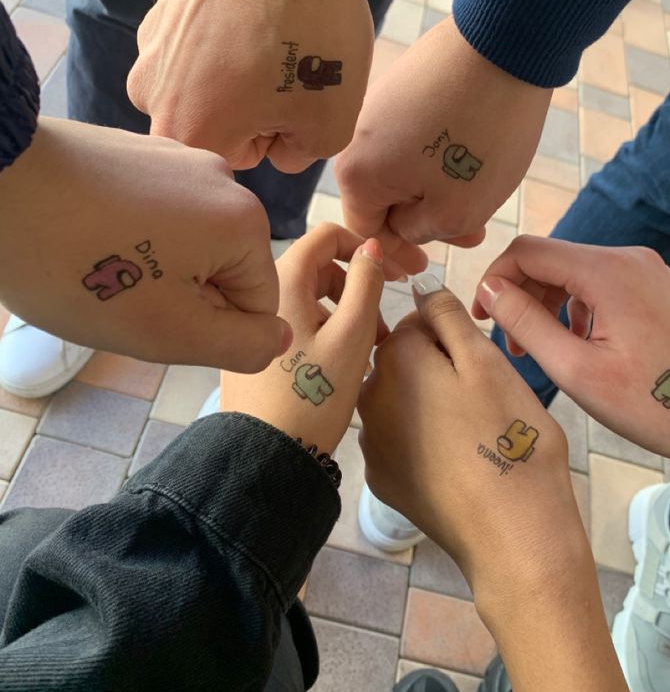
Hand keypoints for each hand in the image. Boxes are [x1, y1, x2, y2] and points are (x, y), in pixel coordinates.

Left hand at [0, 118, 289, 371]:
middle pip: (222, 271)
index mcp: (245, 220)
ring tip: (96, 264)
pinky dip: (129, 235)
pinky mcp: (139, 151)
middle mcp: (225, 178)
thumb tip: (280, 339)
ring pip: (186, 244)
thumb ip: (240, 346)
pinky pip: (155, 212)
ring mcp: (179, 158)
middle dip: (179, 296)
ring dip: (152, 268)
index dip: (205, 330)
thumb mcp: (169, 331)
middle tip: (119, 296)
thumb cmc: (79, 268)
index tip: (149, 315)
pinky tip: (86, 236)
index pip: (257, 308)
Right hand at [128, 0, 372, 172]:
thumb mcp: (331, 124)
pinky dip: (225, 32)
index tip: (297, 92)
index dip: (279, 130)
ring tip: (275, 31)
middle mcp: (151, 96)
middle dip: (254, 103)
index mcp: (187, 134)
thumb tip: (280, 148)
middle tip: (290, 63)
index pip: (240, 158)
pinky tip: (255, 6)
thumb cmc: (311, 32)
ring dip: (237, 68)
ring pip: (204, 81)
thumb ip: (300, 158)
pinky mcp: (159, 6)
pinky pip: (196, 41)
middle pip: (215, 121)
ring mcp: (149, 45)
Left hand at [221, 223, 392, 453]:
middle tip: (383, 329)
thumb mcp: (353, 334)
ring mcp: (254, 323)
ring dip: (344, 314)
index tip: (395, 274)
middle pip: (321, 270)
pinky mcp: (252, 350)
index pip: (328, 236)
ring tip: (366, 352)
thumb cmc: (314, 394)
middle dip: (358, 289)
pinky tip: (339, 365)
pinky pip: (295, 324)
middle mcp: (262, 293)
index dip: (366, 248)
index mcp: (283, 279)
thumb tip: (371, 246)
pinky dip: (324, 332)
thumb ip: (367, 282)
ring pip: (310, 300)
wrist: (264, 455)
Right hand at [335, 16, 550, 258]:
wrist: (503, 40)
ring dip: (437, 189)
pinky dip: (440, 155)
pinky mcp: (404, 84)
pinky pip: (414, 135)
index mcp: (356, 176)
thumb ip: (422, 233)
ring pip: (402, 168)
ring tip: (482, 196)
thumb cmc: (482, 134)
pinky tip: (476, 155)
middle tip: (469, 235)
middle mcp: (355, 139)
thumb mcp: (457, 211)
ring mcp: (378, 107)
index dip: (398, 256)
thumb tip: (408, 227)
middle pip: (384, 199)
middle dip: (424, 222)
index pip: (367, 232)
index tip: (426, 267)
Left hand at [358, 275, 579, 595]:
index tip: (481, 367)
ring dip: (428, 404)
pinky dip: (421, 442)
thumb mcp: (488, 363)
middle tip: (482, 403)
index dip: (455, 339)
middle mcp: (369, 395)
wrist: (512, 537)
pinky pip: (399, 441)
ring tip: (471, 433)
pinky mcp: (381, 480)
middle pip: (405, 361)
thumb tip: (418, 286)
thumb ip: (447, 317)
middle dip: (438, 370)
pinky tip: (454, 463)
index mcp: (396, 359)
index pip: (417, 321)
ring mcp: (371, 442)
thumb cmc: (509, 439)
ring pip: (401, 401)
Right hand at [474, 236, 669, 487]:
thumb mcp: (575, 370)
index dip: (494, 279)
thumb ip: (525, 322)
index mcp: (608, 272)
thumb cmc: (653, 406)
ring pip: (571, 272)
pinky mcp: (652, 286)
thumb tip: (489, 289)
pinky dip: (574, 308)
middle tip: (512, 346)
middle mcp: (628, 259)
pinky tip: (576, 345)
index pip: (527, 251)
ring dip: (545, 305)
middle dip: (520, 296)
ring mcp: (644, 270)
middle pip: (549, 259)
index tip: (482, 318)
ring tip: (539, 351)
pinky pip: (597, 283)